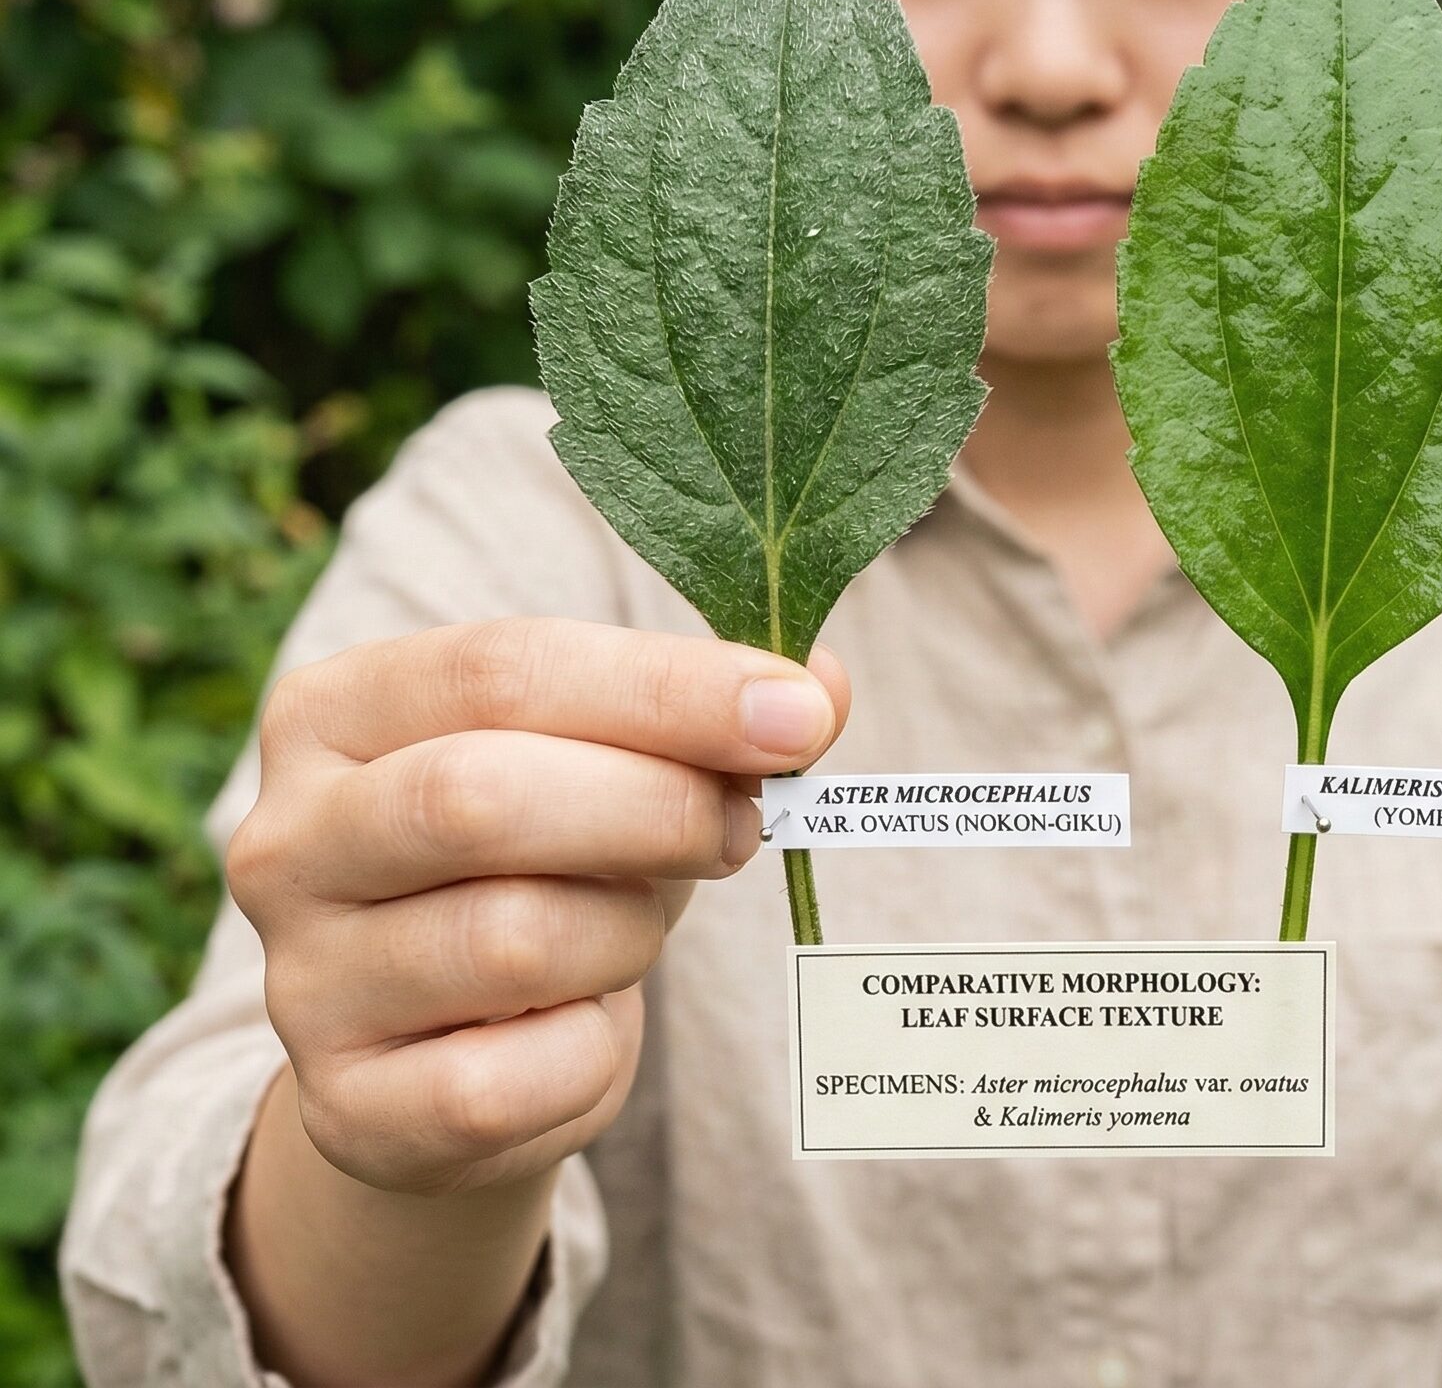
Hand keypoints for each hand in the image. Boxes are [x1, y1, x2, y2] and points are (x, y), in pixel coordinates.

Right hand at [226, 616, 846, 1195]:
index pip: (505, 666)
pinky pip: (512, 1079)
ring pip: (512, 939)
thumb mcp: (615, 757)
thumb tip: (817, 689)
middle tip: (747, 825)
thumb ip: (710, 711)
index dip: (667, 688)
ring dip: (630, 929)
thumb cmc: (551, 857)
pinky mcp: (347, 1111)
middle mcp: (287, 838)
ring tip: (640, 920)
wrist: (455, 1050)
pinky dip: (593, 1051)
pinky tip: (586, 1022)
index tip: (798, 714)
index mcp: (337, 710)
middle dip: (656, 807)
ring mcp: (300, 982)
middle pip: (482, 796)